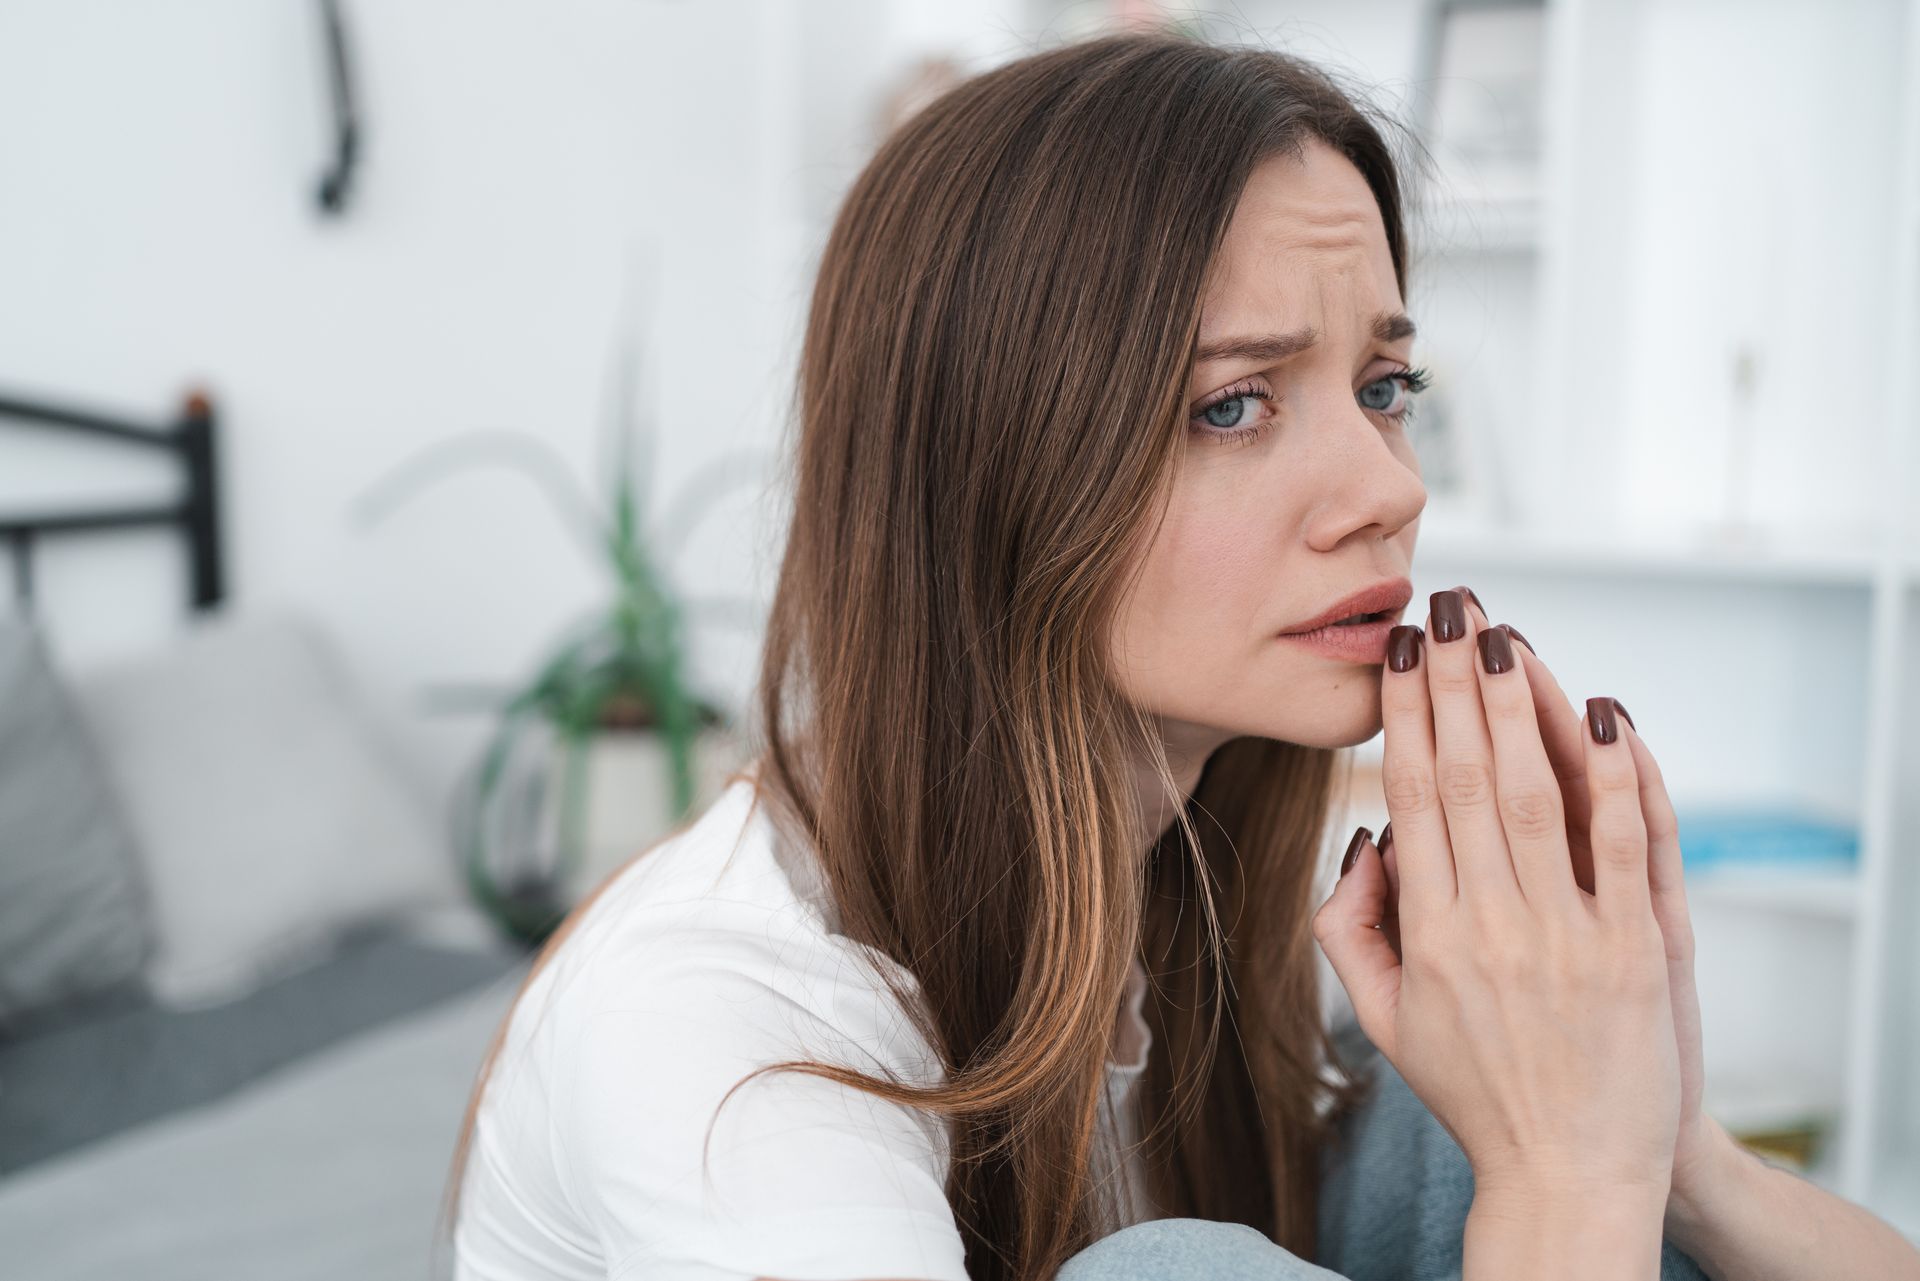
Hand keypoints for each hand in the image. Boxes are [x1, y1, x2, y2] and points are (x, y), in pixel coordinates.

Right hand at [1313, 589, 1682, 1203]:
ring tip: (1506, 634)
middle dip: (1457, 681)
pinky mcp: (1636, 951)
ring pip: (1538, 796)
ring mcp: (1568, 937)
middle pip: (1468, 776)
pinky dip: (1618, 775)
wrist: (1569, 1175)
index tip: (1404, 649)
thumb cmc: (1476, 1092)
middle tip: (1451, 605)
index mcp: (1427, 936)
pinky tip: (1604, 711)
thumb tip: (1364, 839)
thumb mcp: (1383, 1021)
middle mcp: (1492, 927)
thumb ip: (1350, 929)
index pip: (1413, 795)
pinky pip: (1628, 845)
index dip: (1407, 713)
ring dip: (1521, 705)